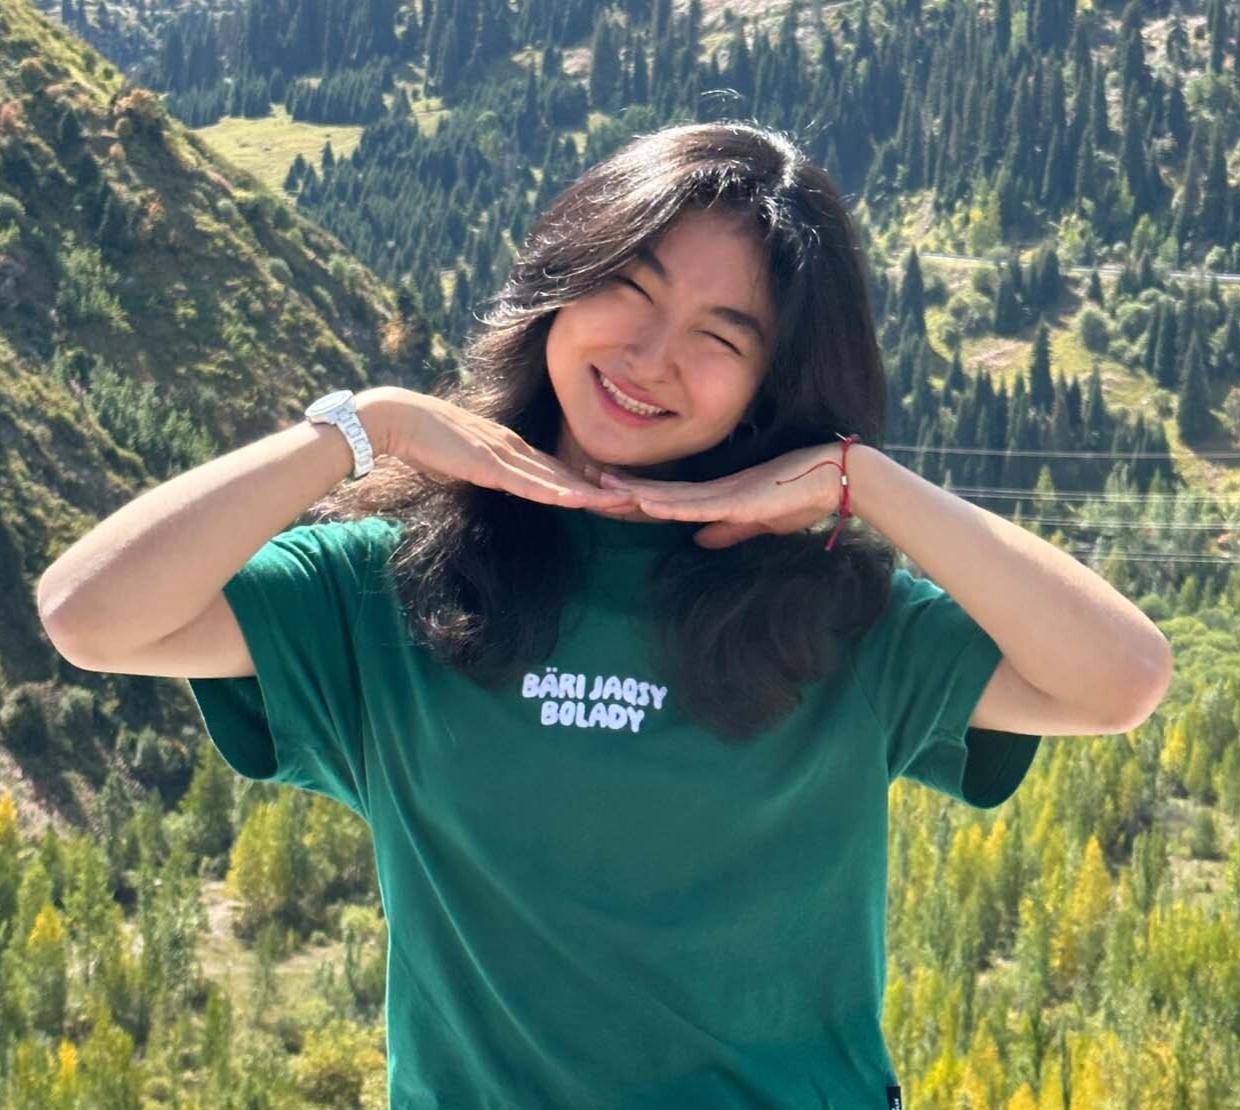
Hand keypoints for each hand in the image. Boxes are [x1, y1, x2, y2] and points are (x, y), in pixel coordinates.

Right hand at [361, 388, 637, 512]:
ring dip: (590, 493)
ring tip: (622, 503)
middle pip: (564, 472)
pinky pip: (528, 483)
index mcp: (508, 445)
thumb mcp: (462, 459)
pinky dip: (556, 493)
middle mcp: (513, 446)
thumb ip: (482, 468)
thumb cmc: (421, 441)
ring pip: (556, 478)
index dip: (582, 483)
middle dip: (600, 488)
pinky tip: (578, 502)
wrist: (396, 419)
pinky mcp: (488, 463)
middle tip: (635, 500)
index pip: (553, 468)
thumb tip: (491, 478)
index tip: (609, 494)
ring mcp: (503, 453)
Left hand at [597, 444, 846, 547]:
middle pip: (660, 495)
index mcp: (716, 497)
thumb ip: (727, 531)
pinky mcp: (737, 500)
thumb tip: (698, 541)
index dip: (636, 498)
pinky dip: (669, 505)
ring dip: (636, 493)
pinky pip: (695, 505)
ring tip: (602, 487)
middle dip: (623, 492)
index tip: (606, 493)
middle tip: (586, 482)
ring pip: (669, 496)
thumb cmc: (801, 499)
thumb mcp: (757, 523)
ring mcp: (723, 494)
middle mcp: (713, 492)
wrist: (833, 480)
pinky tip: (645, 502)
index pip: (668, 501)